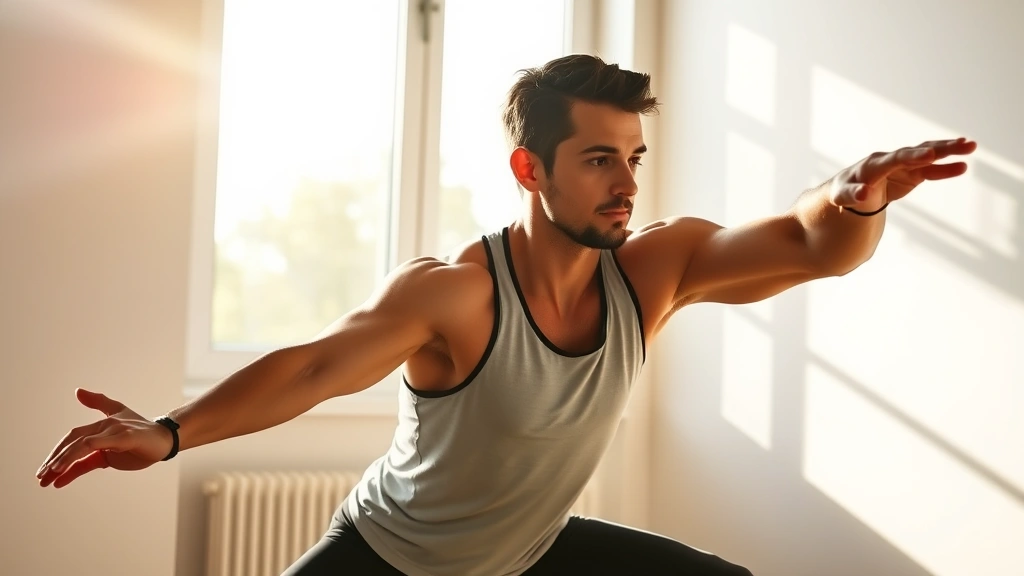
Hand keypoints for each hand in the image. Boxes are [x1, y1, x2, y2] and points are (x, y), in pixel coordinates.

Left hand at [36, 389, 173, 488]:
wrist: (167, 440)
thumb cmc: (141, 443)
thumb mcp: (111, 454)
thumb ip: (87, 458)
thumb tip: (64, 468)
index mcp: (101, 427)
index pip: (72, 439)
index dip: (57, 454)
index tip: (44, 474)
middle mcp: (105, 425)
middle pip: (73, 440)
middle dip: (55, 459)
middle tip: (41, 478)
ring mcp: (114, 429)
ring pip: (81, 443)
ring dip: (63, 459)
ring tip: (50, 475)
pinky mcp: (125, 436)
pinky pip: (97, 444)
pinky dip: (79, 453)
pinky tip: (66, 467)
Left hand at [830, 137, 977, 210]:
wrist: (849, 191)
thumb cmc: (843, 192)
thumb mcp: (842, 196)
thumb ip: (853, 195)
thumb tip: (862, 194)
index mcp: (873, 165)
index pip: (895, 159)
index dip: (912, 157)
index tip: (930, 155)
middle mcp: (890, 160)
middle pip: (917, 152)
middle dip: (939, 148)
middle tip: (962, 143)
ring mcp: (902, 165)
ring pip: (927, 156)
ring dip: (948, 151)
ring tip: (970, 146)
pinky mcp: (910, 173)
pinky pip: (930, 170)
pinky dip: (944, 169)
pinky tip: (962, 166)